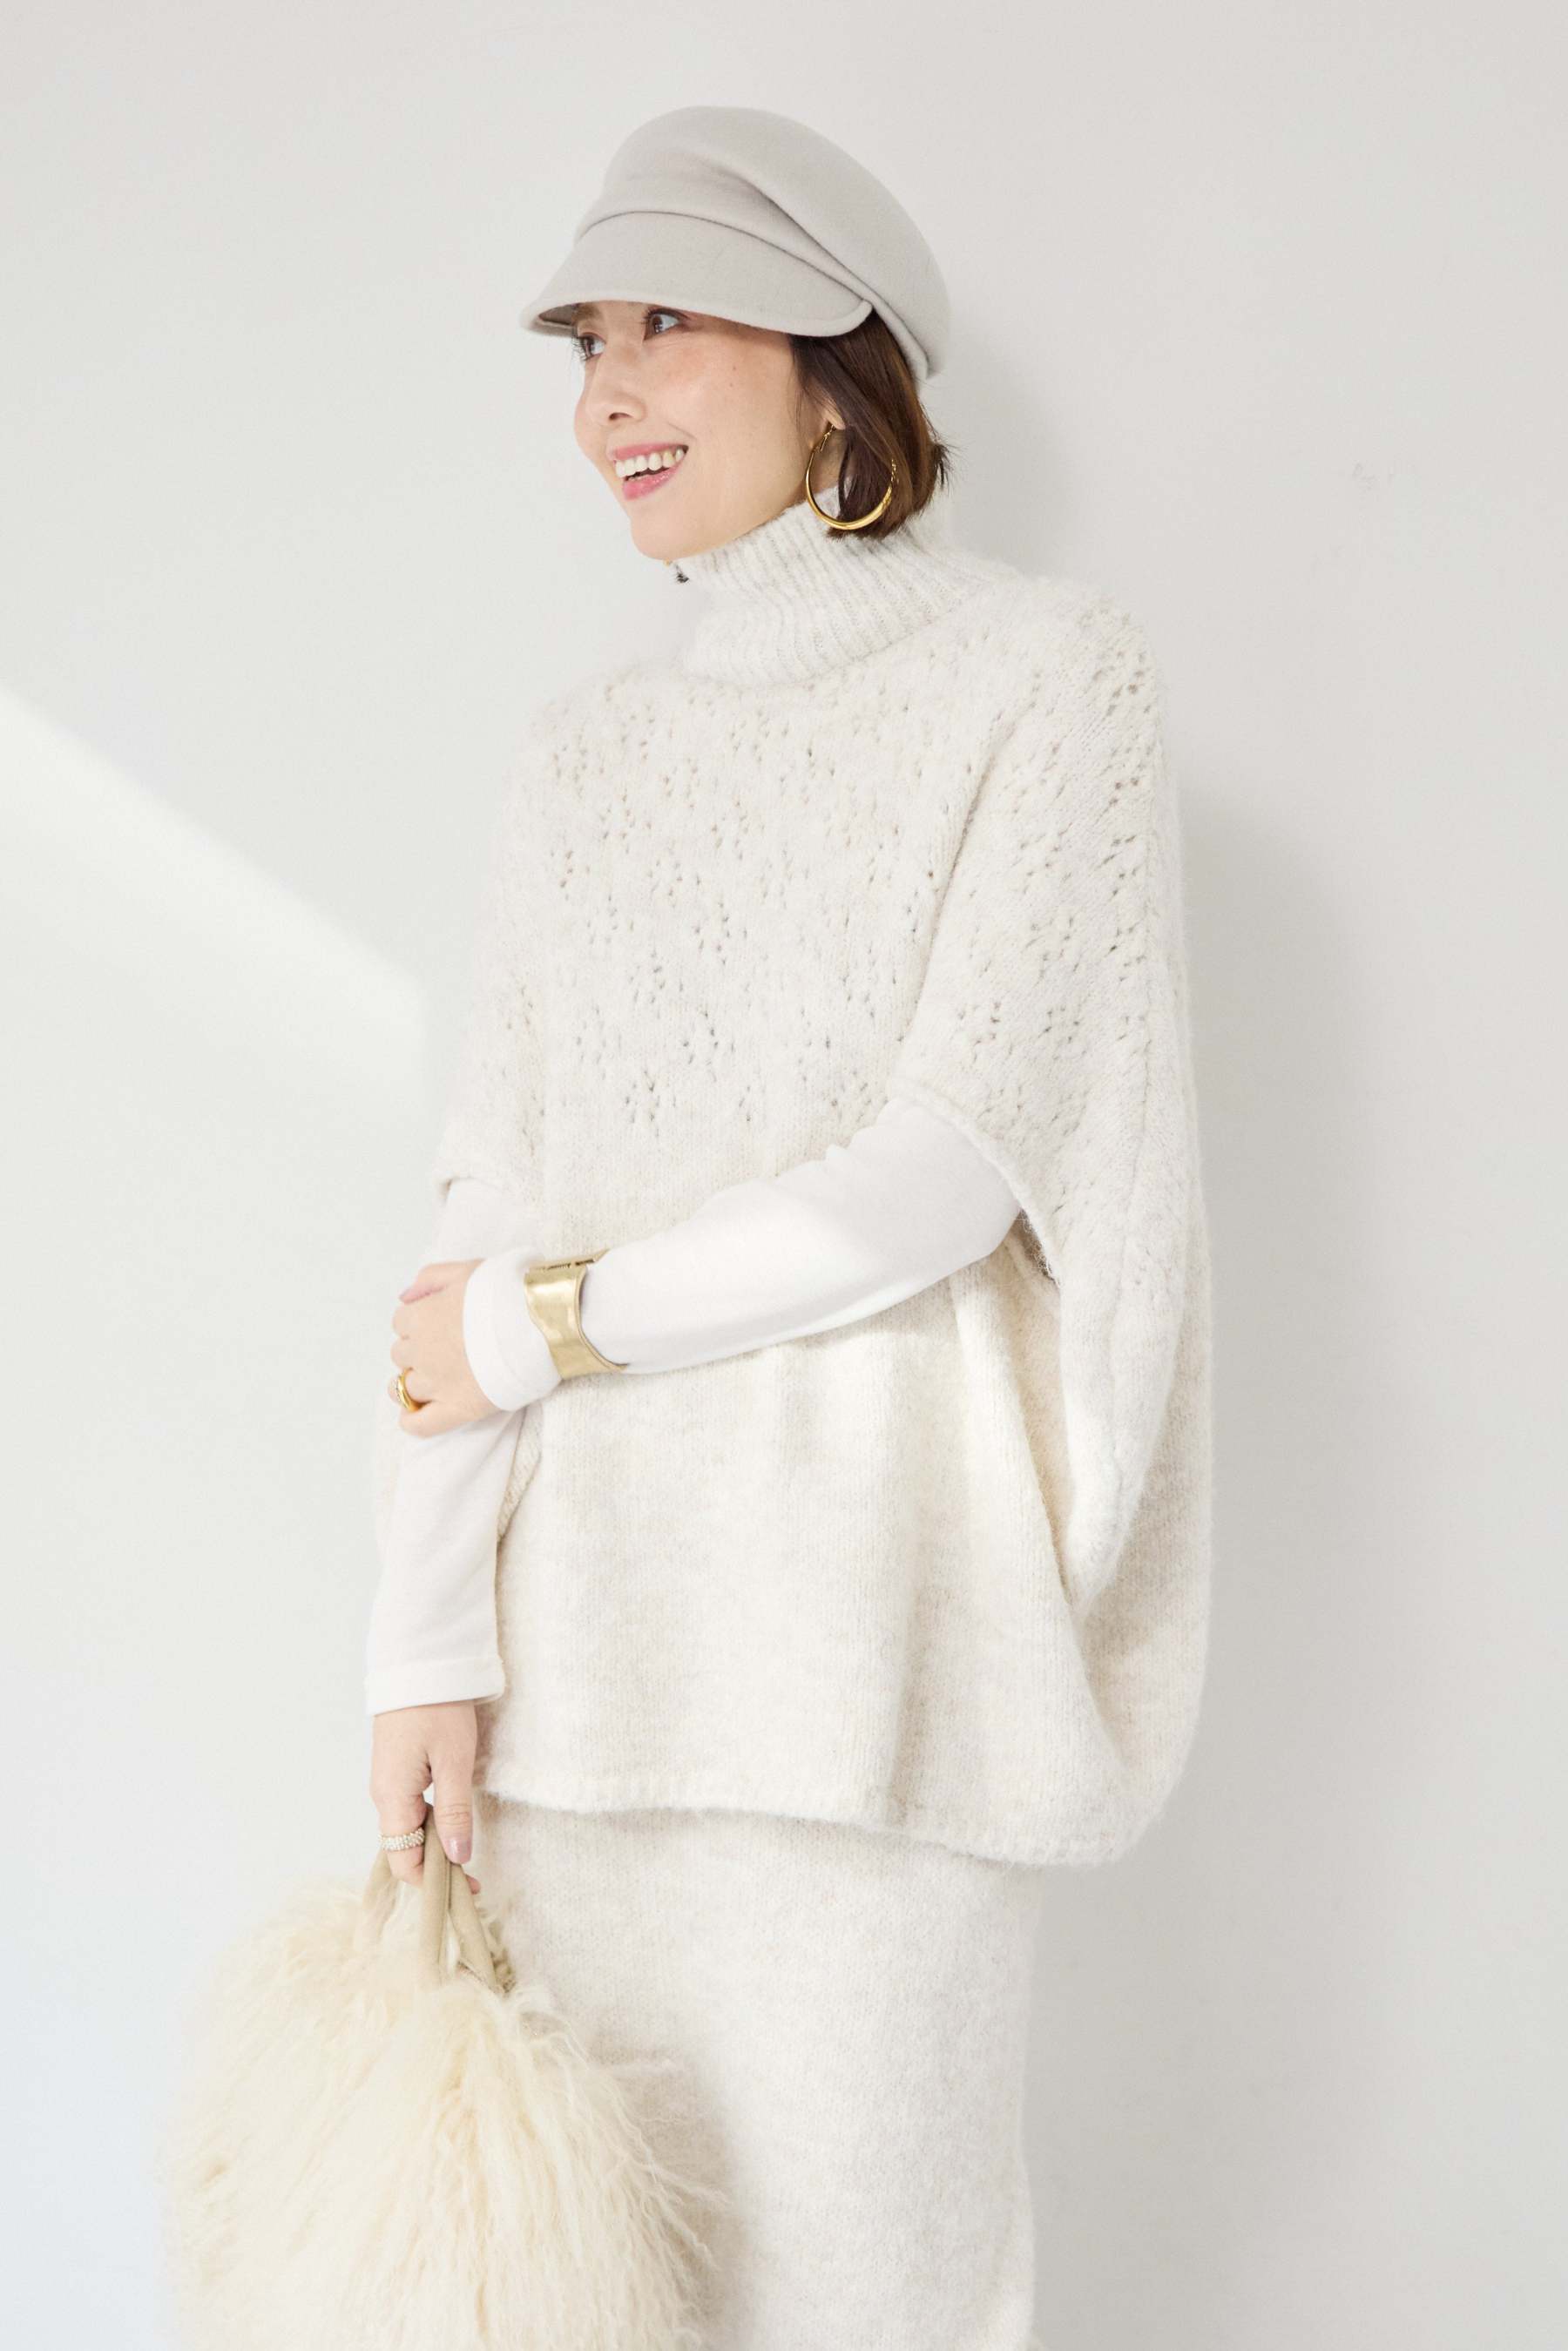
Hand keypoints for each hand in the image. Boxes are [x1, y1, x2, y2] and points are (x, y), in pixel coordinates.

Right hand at [369, 1699, 482, 1892]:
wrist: (419, 1664)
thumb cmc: (437, 1709)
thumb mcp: (454, 1762)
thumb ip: (456, 1813)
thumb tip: (459, 1859)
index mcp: (392, 1798)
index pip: (402, 1861)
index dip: (433, 1882)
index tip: (468, 1888)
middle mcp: (383, 1795)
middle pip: (404, 1849)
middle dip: (437, 1868)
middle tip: (475, 1877)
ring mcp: (388, 1782)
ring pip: (409, 1830)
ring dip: (436, 1846)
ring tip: (468, 1852)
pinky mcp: (398, 1770)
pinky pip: (411, 1810)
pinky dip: (431, 1823)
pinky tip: (453, 1821)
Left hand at [389, 1259, 495, 1434]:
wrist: (540, 1321)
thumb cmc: (506, 1292)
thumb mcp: (465, 1270)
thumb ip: (430, 1278)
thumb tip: (404, 1297)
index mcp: (421, 1317)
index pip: (401, 1322)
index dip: (419, 1322)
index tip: (439, 1322)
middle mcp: (422, 1352)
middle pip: (401, 1355)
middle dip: (418, 1351)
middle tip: (447, 1347)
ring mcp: (437, 1384)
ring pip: (405, 1387)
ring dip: (415, 1381)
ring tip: (438, 1378)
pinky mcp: (459, 1409)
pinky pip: (421, 1424)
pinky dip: (412, 1420)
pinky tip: (414, 1414)